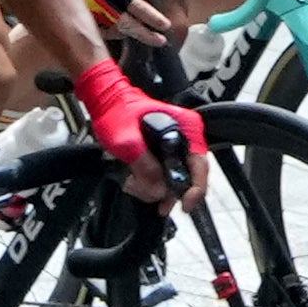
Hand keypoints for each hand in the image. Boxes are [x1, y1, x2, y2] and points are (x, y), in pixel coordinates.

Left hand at [72, 61, 202, 201]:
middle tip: (142, 188)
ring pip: (174, 183)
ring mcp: (176, 148)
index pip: (201, 166)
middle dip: (165, 190)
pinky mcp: (165, 156)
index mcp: (187, 128)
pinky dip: (150, 185)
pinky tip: (135, 181)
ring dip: (153, 188)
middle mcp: (186, 138)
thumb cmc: (118, 111)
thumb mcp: (127, 139)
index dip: (196, 189)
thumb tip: (158, 188)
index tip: (185, 204)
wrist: (106, 102)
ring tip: (132, 181)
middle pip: (188, 178)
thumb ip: (144, 164)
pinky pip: (164, 179)